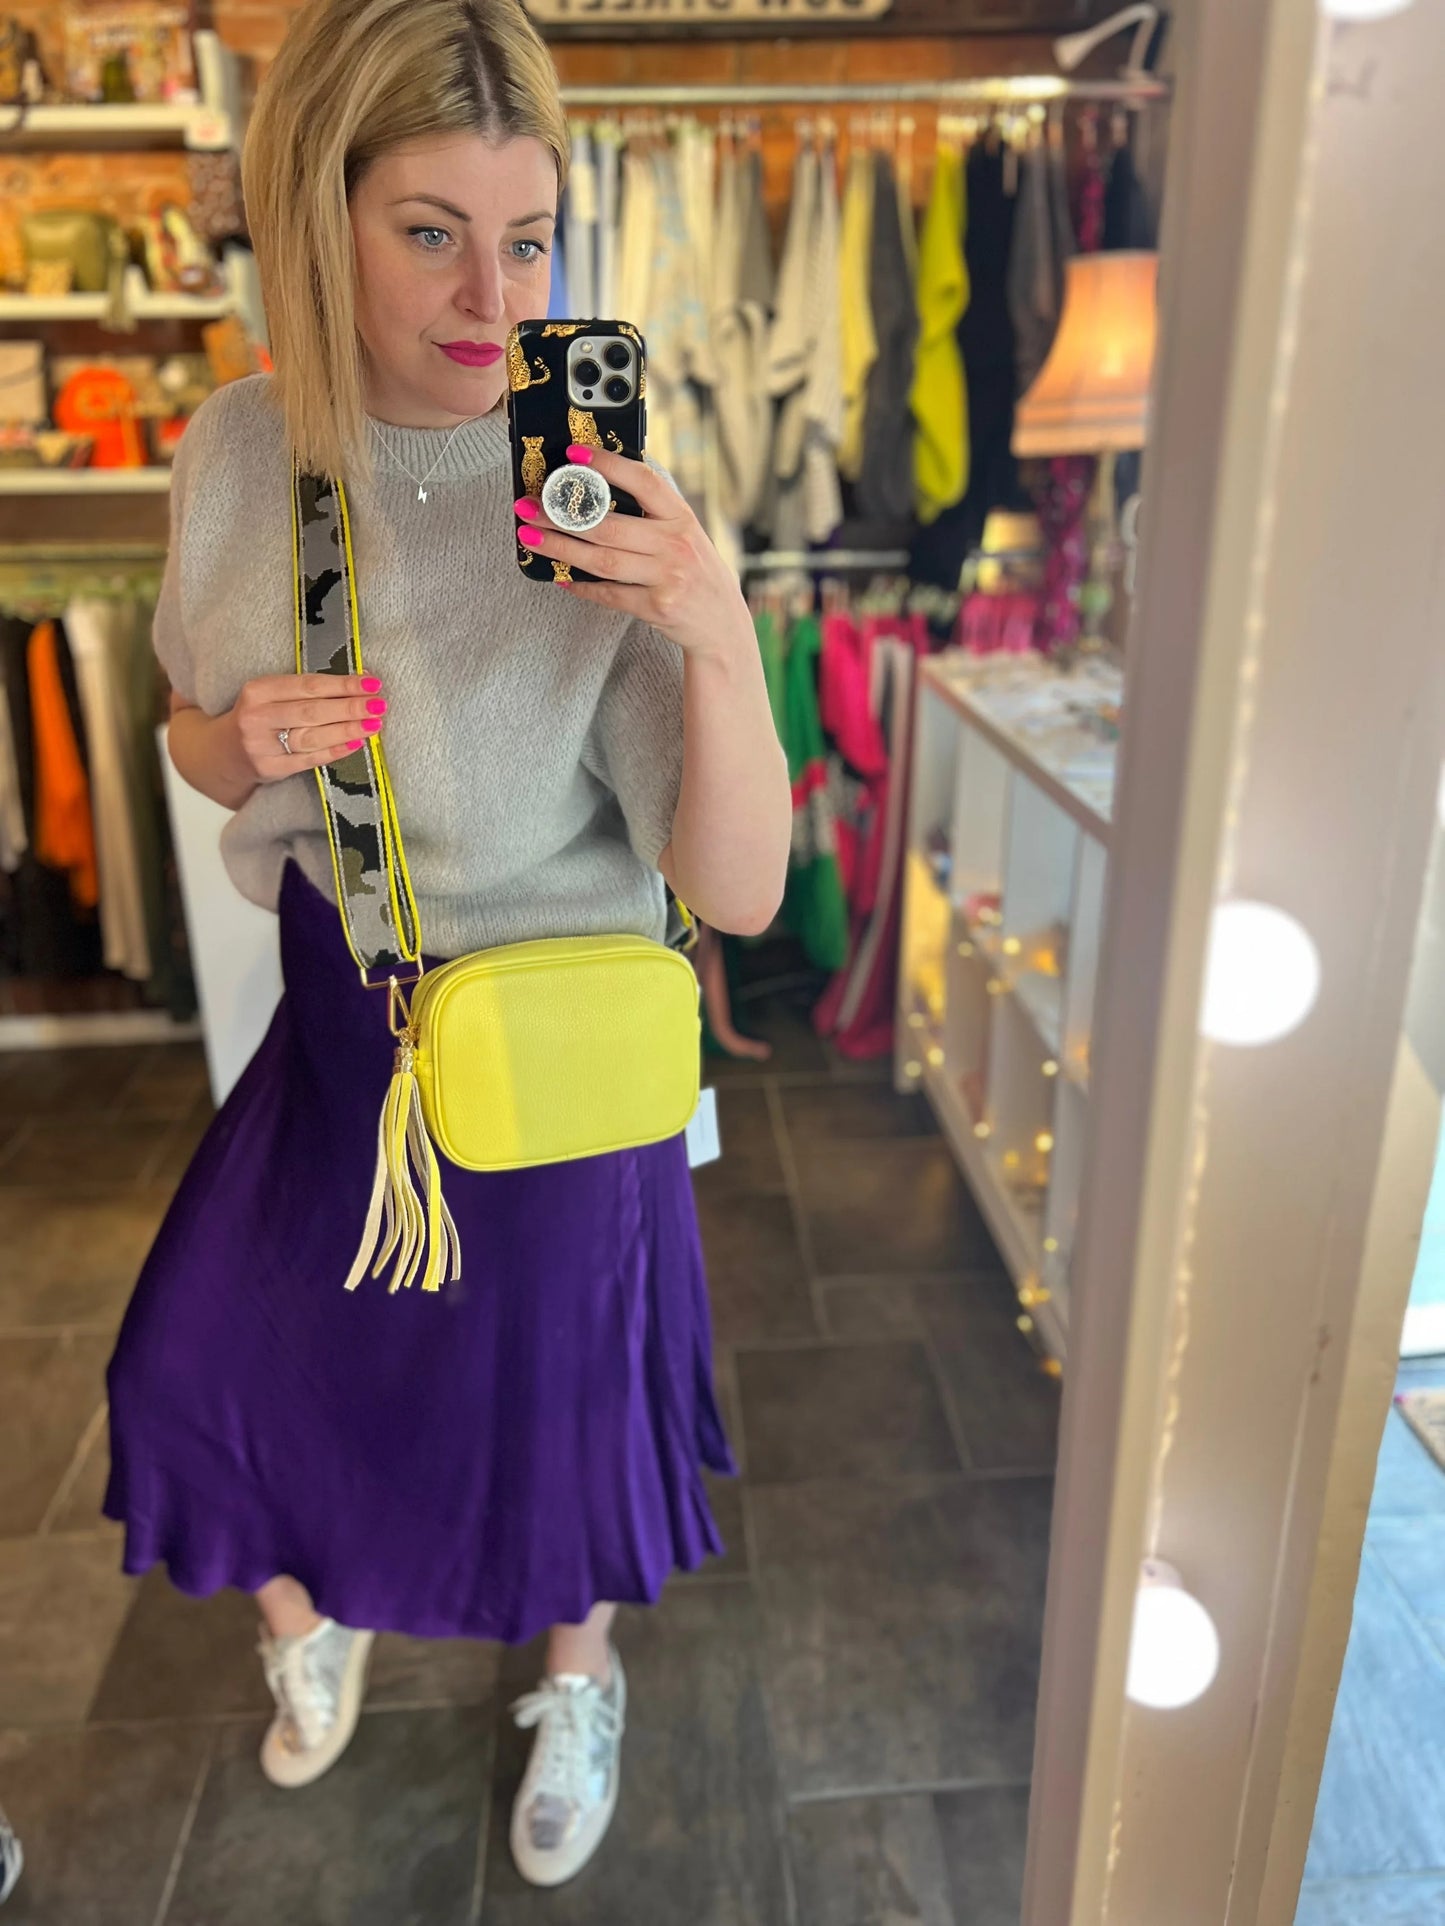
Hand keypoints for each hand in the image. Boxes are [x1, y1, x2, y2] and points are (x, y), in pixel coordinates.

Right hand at [230, 672, 387, 782]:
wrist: (222, 753)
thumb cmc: (258, 717)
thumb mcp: (270, 696)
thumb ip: (306, 689)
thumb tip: (360, 682)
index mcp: (258, 690)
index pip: (308, 685)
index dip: (342, 684)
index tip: (372, 683)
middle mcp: (257, 717)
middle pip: (312, 711)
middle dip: (350, 707)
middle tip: (380, 705)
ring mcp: (261, 746)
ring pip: (312, 736)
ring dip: (347, 730)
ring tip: (374, 724)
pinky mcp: (270, 769)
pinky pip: (309, 759)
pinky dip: (335, 751)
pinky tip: (356, 743)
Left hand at [515, 446, 750, 661]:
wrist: (723, 625)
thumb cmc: (695, 573)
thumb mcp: (685, 536)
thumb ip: (653, 515)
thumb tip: (594, 495)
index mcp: (682, 517)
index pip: (643, 481)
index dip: (607, 465)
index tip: (573, 454)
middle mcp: (676, 545)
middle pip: (609, 526)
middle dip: (561, 515)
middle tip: (529, 507)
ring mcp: (668, 578)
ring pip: (603, 561)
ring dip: (561, 548)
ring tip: (531, 538)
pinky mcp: (657, 607)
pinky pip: (608, 594)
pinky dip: (580, 586)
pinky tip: (559, 576)